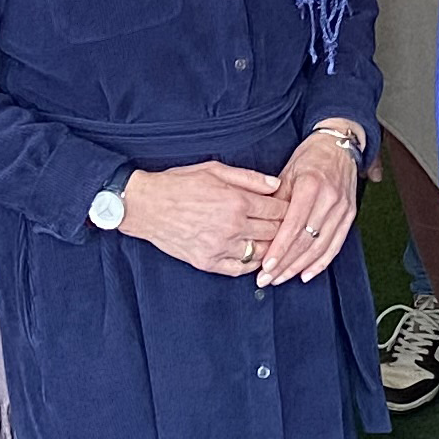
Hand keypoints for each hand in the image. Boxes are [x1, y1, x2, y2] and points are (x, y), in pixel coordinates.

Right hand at [118, 161, 287, 276]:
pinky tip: (254, 256)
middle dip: (284, 227)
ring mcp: (219, 247)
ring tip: (273, 240)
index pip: (277, 209)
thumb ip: (249, 178)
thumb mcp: (215, 169)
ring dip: (270, 246)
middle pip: (273, 231)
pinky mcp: (207, 262)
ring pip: (260, 252)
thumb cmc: (179, 184)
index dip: (288, 208)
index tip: (291, 208)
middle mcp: (232, 226)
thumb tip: (276, 185)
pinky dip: (251, 264)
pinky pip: (239, 269)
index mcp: (236, 201)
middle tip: (287, 225)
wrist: (147, 206)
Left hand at [252, 131, 364, 287]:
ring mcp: (343, 208)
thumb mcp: (286, 172)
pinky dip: (321, 263)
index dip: (279, 249)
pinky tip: (306, 274)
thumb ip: (275, 201)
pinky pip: (336, 245)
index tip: (265, 265)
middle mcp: (330, 198)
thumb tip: (259, 228)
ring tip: (281, 278)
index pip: (294, 226)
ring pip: (320, 247)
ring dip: (299, 267)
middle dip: (285, 264)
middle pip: (306, 241)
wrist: (338, 146)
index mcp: (312, 185)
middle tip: (267, 278)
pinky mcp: (350, 215)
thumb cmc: (309, 157)